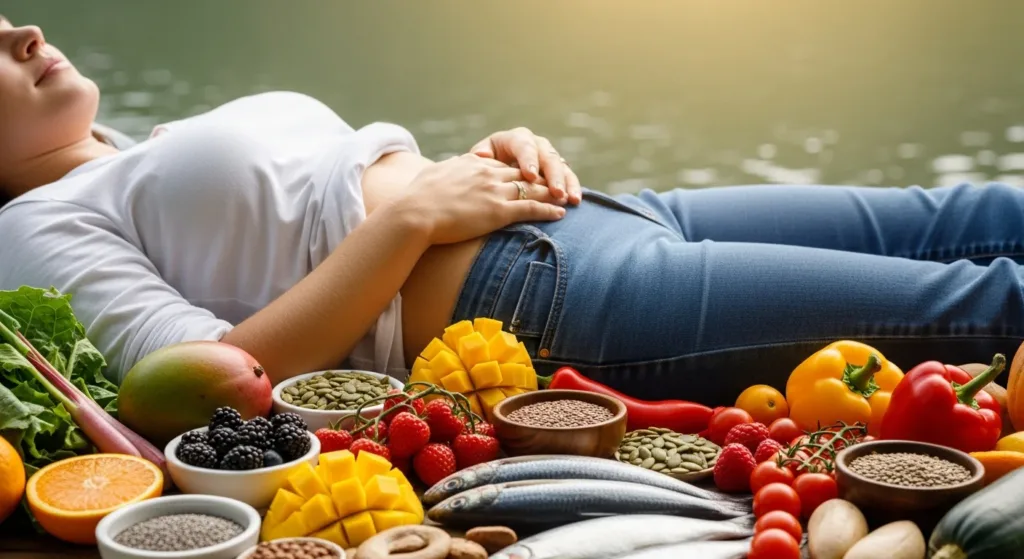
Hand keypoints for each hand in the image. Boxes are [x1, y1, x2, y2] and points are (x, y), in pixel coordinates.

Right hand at [396, 154, 565, 244]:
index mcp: (473, 163)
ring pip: (532, 189)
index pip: (503, 165)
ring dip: (552, 193)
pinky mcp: (498, 212)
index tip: (531, 176)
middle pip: (523, 173)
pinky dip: (548, 210)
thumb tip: (445, 174)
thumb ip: (446, 173)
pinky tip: (560, 214)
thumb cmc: (416, 198)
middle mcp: (488, 173)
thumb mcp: (433, 176)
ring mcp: (495, 191)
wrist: (414, 213)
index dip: (520, 170)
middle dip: (543, 178)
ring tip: (567, 197)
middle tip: (559, 183)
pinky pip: (530, 209)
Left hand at [470, 127, 581, 204]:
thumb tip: (482, 156)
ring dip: (565, 183)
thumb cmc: (478, 173)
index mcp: (513, 139)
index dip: (528, 159)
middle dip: (552, 174)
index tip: (531, 176)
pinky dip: (572, 188)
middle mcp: (533, 145)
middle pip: (546, 155)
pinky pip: (568, 177)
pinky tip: (575, 201)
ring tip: (568, 199)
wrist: (485, 182)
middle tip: (555, 192)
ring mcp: (547, 157)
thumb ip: (478, 158)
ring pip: (560, 166)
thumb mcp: (474, 163)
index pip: (523, 144)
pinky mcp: (556, 171)